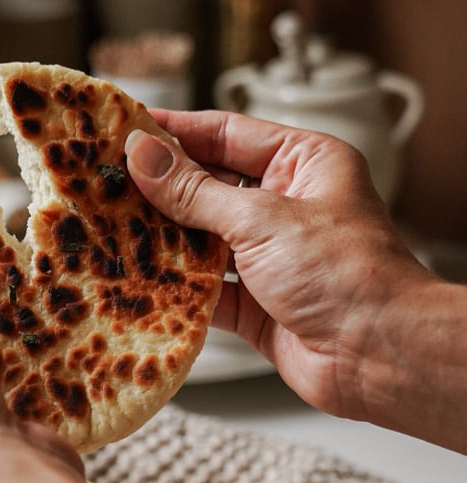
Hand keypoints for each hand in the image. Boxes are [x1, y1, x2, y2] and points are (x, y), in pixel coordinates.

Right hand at [125, 111, 432, 423]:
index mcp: (303, 163)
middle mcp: (285, 205)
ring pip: (199, 238)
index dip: (173, 131)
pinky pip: (202, 288)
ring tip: (110, 227)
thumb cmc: (348, 275)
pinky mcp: (253, 304)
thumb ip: (195, 191)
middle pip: (206, 186)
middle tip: (105, 181)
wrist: (377, 354)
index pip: (226, 133)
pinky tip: (138, 278)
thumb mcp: (262, 219)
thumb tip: (145, 157)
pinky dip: (173, 286)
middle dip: (158, 188)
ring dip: (161, 238)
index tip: (125, 128)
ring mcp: (268, 256)